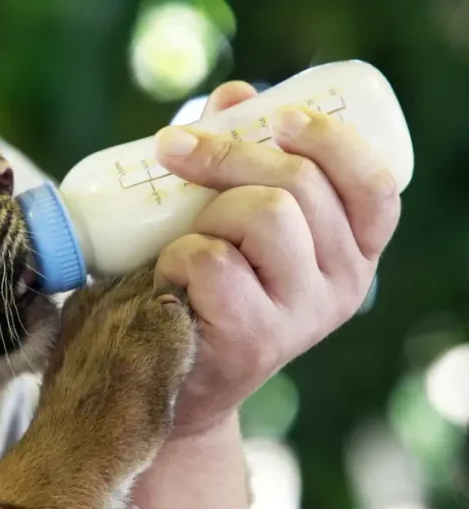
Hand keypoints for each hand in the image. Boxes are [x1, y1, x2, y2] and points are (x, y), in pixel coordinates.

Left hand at [151, 81, 401, 437]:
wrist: (176, 378)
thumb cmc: (205, 288)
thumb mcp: (234, 222)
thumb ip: (242, 159)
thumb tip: (235, 94)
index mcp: (353, 251)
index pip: (374, 185)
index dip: (330, 140)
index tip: (279, 115)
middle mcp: (343, 284)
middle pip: (299, 186)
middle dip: (226, 154)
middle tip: (172, 147)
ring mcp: (301, 315)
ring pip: (264, 214)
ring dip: (206, 213)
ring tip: (185, 240)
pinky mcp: (254, 337)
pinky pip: (212, 260)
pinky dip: (177, 256)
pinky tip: (170, 281)